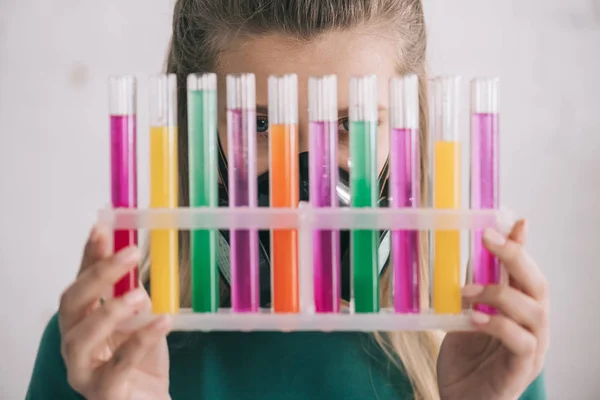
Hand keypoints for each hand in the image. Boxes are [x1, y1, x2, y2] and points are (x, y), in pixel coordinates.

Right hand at [58, 225, 171, 399]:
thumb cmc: (140, 359)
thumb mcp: (139, 317)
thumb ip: (132, 289)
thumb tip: (132, 253)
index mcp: (83, 319)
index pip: (81, 280)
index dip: (90, 254)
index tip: (103, 227)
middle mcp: (74, 342)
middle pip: (71, 304)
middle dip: (98, 275)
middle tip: (130, 254)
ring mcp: (83, 370)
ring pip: (80, 338)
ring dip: (109, 311)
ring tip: (140, 295)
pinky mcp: (103, 393)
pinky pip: (116, 368)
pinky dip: (140, 342)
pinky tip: (163, 321)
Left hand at [437, 220, 548, 399]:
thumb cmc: (466, 361)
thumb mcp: (465, 316)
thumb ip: (472, 291)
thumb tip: (467, 256)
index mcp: (520, 311)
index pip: (526, 272)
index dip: (522, 246)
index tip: (514, 221)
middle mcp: (533, 327)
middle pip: (537, 285)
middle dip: (516, 257)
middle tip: (489, 238)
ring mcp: (531, 349)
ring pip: (534, 312)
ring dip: (500, 293)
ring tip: (468, 290)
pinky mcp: (521, 370)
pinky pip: (520, 342)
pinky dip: (498, 325)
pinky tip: (476, 317)